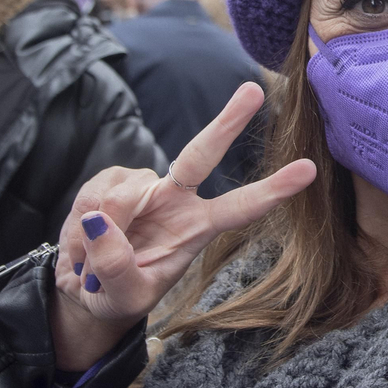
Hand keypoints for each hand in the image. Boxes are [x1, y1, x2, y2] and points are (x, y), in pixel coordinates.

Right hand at [51, 82, 316, 369]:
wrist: (86, 291)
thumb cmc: (118, 294)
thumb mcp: (122, 298)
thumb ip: (116, 268)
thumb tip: (101, 222)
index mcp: (197, 228)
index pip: (240, 208)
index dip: (273, 190)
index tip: (309, 168)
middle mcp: (176, 199)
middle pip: (201, 154)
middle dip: (227, 121)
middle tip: (253, 89)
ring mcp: (143, 187)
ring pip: (123, 197)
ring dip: (100, 236)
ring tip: (93, 266)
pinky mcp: (109, 181)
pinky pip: (91, 199)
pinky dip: (78, 229)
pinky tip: (81, 246)